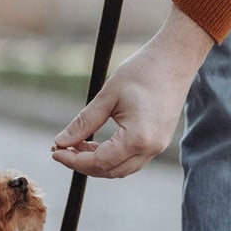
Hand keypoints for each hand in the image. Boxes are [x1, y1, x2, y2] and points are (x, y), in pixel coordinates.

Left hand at [51, 7, 214, 178]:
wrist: (175, 59)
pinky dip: (112, 157)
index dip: (73, 160)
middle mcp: (151, 148)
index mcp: (138, 137)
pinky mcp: (159, 141)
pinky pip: (132, 160)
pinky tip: (98, 142)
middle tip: (62, 148)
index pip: (99, 161)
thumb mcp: (108, 96)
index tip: (54, 151)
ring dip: (98, 162)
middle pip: (110, 171)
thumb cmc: (143, 71)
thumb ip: (83, 122)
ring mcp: (158, 147)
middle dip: (83, 163)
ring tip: (78, 144)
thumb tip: (61, 141)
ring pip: (121, 169)